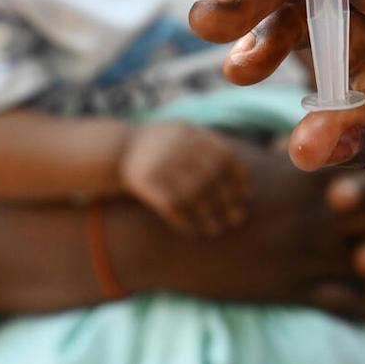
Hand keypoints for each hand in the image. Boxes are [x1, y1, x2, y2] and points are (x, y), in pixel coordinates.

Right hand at [118, 121, 248, 236]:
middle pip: (211, 177)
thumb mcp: (184, 133)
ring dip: (207, 215)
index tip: (246, 196)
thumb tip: (244, 183)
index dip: (238, 178)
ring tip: (217, 229)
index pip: (225, 156)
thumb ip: (210, 148)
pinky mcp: (145, 181)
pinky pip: (171, 205)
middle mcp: (177, 146)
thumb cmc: (162, 145)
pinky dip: (185, 220)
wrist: (119, 149)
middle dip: (226, 200)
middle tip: (235, 218)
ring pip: (192, 194)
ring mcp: (160, 163)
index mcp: (190, 133)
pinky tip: (194, 231)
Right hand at [134, 137, 364, 319]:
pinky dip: (364, 308)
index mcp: (302, 180)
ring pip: (363, 264)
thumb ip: (284, 154)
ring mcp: (298, 257)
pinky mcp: (284, 288)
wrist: (164, 231)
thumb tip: (308, 134)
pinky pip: (334, 302)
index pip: (362, 177)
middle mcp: (308, 218)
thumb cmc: (197, 182)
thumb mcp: (244, 157)